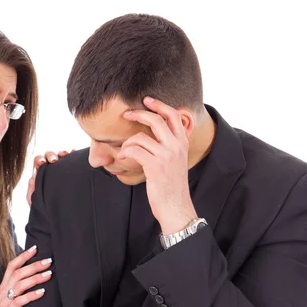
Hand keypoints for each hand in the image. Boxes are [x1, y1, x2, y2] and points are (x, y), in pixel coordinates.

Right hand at [0, 246, 51, 306]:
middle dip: (34, 265)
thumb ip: (19, 294)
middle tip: (49, 260)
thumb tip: (36, 285)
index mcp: (3, 288)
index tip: (35, 248)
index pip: (12, 267)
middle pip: (18, 272)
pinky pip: (20, 301)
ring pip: (20, 284)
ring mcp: (4, 302)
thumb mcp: (11, 305)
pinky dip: (31, 295)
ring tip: (49, 274)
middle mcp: (3, 292)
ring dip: (35, 277)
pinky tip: (42, 292)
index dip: (23, 256)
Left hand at [27, 150, 74, 205]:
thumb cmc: (43, 208)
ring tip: (66, 154)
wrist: (53, 216)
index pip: (38, 162)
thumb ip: (32, 189)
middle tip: (54, 160)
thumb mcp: (34, 200)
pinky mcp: (71, 172)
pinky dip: (73, 155)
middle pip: (49, 156)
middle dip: (51, 155)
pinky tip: (74, 153)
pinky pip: (72, 160)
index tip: (42, 163)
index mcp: (39, 174)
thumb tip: (33, 177)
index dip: (39, 160)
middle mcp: (50, 169)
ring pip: (61, 156)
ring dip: (62, 153)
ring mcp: (61, 170)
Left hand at [118, 96, 196, 233]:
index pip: (174, 115)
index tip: (146, 100)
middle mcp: (177, 146)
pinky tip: (124, 158)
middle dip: (138, 113)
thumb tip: (153, 133)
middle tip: (127, 114)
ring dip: (128, 141)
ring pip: (141, 136)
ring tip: (125, 150)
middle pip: (156, 119)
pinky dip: (125, 152)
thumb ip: (170, 145)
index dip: (159, 104)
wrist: (175, 206)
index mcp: (183, 142)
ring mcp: (166, 156)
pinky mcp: (155, 167)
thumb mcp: (176, 160)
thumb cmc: (171, 184)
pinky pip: (134, 150)